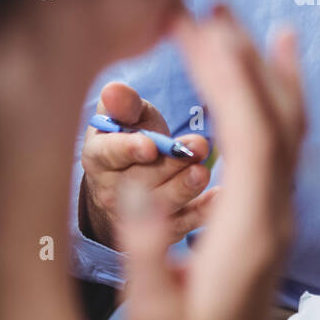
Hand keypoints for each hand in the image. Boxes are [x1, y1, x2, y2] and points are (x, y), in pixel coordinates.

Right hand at [80, 82, 213, 249]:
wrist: (135, 177)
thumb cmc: (134, 135)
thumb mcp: (127, 115)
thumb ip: (124, 104)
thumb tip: (114, 89)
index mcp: (99, 157)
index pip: (110, 154)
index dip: (129, 150)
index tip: (151, 146)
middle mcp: (112, 190)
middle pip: (141, 179)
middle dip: (171, 163)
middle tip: (198, 146)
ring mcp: (138, 214)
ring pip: (162, 203)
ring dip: (185, 187)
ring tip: (203, 172)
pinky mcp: (164, 229)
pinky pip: (184, 223)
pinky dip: (203, 211)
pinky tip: (220, 197)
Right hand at [116, 5, 305, 319]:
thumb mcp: (156, 317)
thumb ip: (150, 258)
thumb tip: (144, 196)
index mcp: (250, 229)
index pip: (250, 137)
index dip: (228, 78)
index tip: (197, 31)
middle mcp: (276, 209)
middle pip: (273, 118)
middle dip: (241, 57)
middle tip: (207, 6)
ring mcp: (279, 207)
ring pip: (286, 123)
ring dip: (262, 67)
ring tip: (237, 17)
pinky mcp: (270, 208)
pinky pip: (284, 138)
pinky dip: (279, 92)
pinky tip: (275, 62)